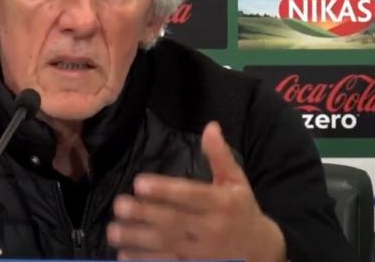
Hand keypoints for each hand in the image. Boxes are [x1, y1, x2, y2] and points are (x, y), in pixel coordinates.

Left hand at [107, 121, 285, 261]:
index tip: (139, 183)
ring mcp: (202, 253)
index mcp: (221, 204)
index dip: (165, 190)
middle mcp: (211, 229)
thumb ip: (220, 156)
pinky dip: (146, 261)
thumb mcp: (236, 181)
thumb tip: (210, 126)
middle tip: (119, 205)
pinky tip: (124, 255)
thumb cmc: (242, 210)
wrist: (261, 251)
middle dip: (144, 215)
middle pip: (174, 222)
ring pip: (167, 246)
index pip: (190, 196)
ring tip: (113, 231)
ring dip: (138, 240)